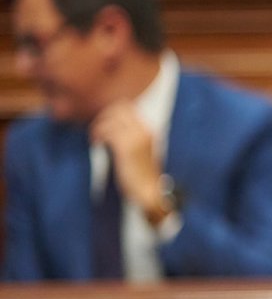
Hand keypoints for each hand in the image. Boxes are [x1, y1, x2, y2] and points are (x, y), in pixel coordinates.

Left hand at [90, 101, 163, 220]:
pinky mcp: (126, 147)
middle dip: (104, 116)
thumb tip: (110, 129)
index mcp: (148, 130)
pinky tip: (96, 144)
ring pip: (111, 119)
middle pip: (118, 109)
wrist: (149, 191)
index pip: (127, 108)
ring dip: (98, 126)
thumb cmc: (141, 175)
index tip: (102, 124)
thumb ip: (128, 138)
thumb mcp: (137, 151)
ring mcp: (135, 138)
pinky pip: (107, 132)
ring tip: (94, 139)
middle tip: (97, 130)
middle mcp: (144, 130)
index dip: (111, 113)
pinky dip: (98, 135)